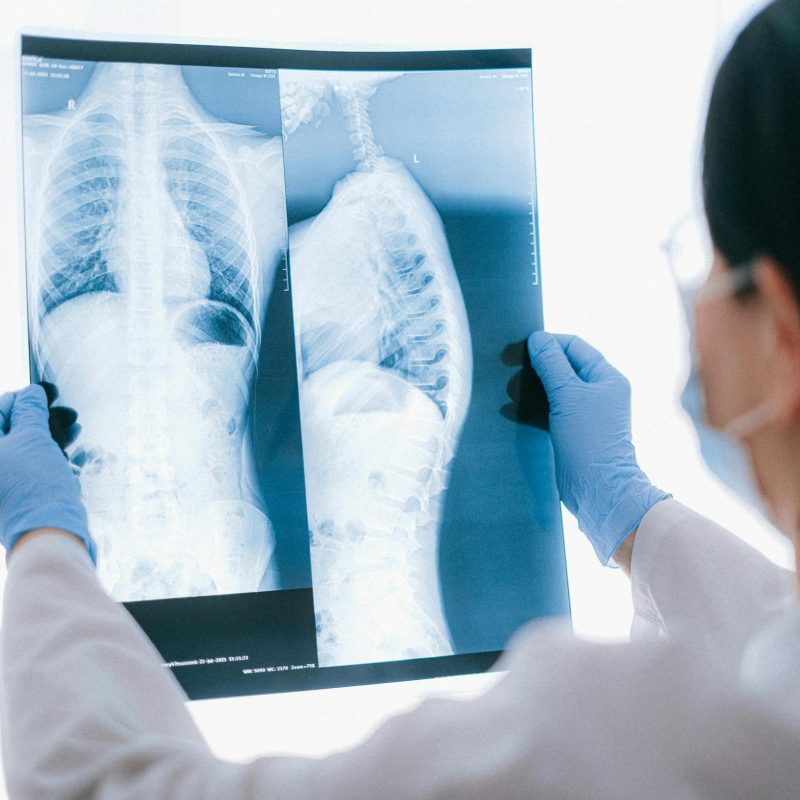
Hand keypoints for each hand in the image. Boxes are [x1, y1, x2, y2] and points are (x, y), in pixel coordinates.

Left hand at [0, 385, 94, 561]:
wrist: (49, 535)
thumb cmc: (34, 486)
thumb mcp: (32, 438)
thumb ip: (30, 412)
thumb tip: (30, 393)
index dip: (21, 399)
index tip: (44, 392)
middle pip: (11, 431)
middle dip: (39, 419)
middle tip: (64, 411)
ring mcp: (5, 484)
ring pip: (26, 450)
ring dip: (50, 437)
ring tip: (75, 428)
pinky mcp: (21, 497)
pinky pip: (36, 469)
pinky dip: (53, 459)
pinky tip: (76, 454)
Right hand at [527, 332, 667, 564]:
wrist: (598, 491)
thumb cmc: (589, 439)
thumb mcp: (568, 396)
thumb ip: (551, 365)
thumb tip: (537, 338)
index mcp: (607, 377)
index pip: (574, 347)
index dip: (548, 343)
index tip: (520, 347)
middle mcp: (599, 392)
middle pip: (563, 367)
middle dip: (536, 366)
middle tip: (509, 369)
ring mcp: (586, 413)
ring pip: (554, 390)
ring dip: (531, 388)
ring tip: (507, 391)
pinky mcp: (572, 432)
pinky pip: (549, 411)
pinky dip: (532, 408)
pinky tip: (510, 411)